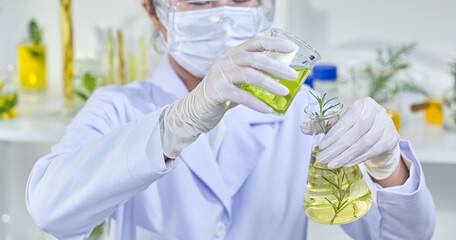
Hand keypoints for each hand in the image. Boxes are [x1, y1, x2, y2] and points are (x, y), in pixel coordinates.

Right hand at [160, 36, 298, 157]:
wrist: (195, 109)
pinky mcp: (216, 92)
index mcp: (233, 54)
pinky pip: (240, 96)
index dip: (274, 43)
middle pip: (255, 58)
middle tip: (293, 76)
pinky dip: (256, 103)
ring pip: (249, 75)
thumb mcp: (239, 79)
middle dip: (276, 66)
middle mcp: (226, 60)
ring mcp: (220, 75)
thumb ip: (256, 75)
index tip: (292, 48)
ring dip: (269, 84)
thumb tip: (284, 80)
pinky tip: (268, 110)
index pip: (256, 42)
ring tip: (284, 92)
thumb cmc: (222, 94)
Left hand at [301, 97, 400, 179]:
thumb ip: (321, 125)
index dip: (333, 134)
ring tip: (331, 164)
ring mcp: (387, 125)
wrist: (381, 135)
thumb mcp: (339, 123)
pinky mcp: (392, 139)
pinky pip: (373, 150)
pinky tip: (345, 163)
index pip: (347, 120)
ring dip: (346, 155)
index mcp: (363, 103)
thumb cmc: (356, 126)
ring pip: (364, 143)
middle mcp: (378, 111)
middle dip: (337, 148)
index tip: (321, 147)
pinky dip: (358, 158)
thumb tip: (303, 127)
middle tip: (322, 159)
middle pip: (355, 132)